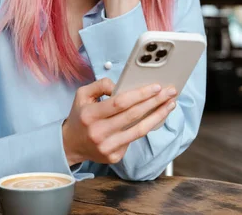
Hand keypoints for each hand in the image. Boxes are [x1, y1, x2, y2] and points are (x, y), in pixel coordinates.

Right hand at [62, 78, 176, 165]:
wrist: (70, 145)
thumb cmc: (80, 116)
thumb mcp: (82, 95)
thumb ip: (100, 85)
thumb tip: (120, 85)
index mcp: (90, 115)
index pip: (120, 103)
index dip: (140, 94)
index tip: (156, 86)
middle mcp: (99, 132)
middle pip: (133, 115)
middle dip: (155, 102)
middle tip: (171, 92)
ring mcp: (107, 147)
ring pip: (139, 130)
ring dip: (158, 116)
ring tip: (170, 104)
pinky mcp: (114, 157)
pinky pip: (135, 140)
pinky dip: (148, 127)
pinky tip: (156, 117)